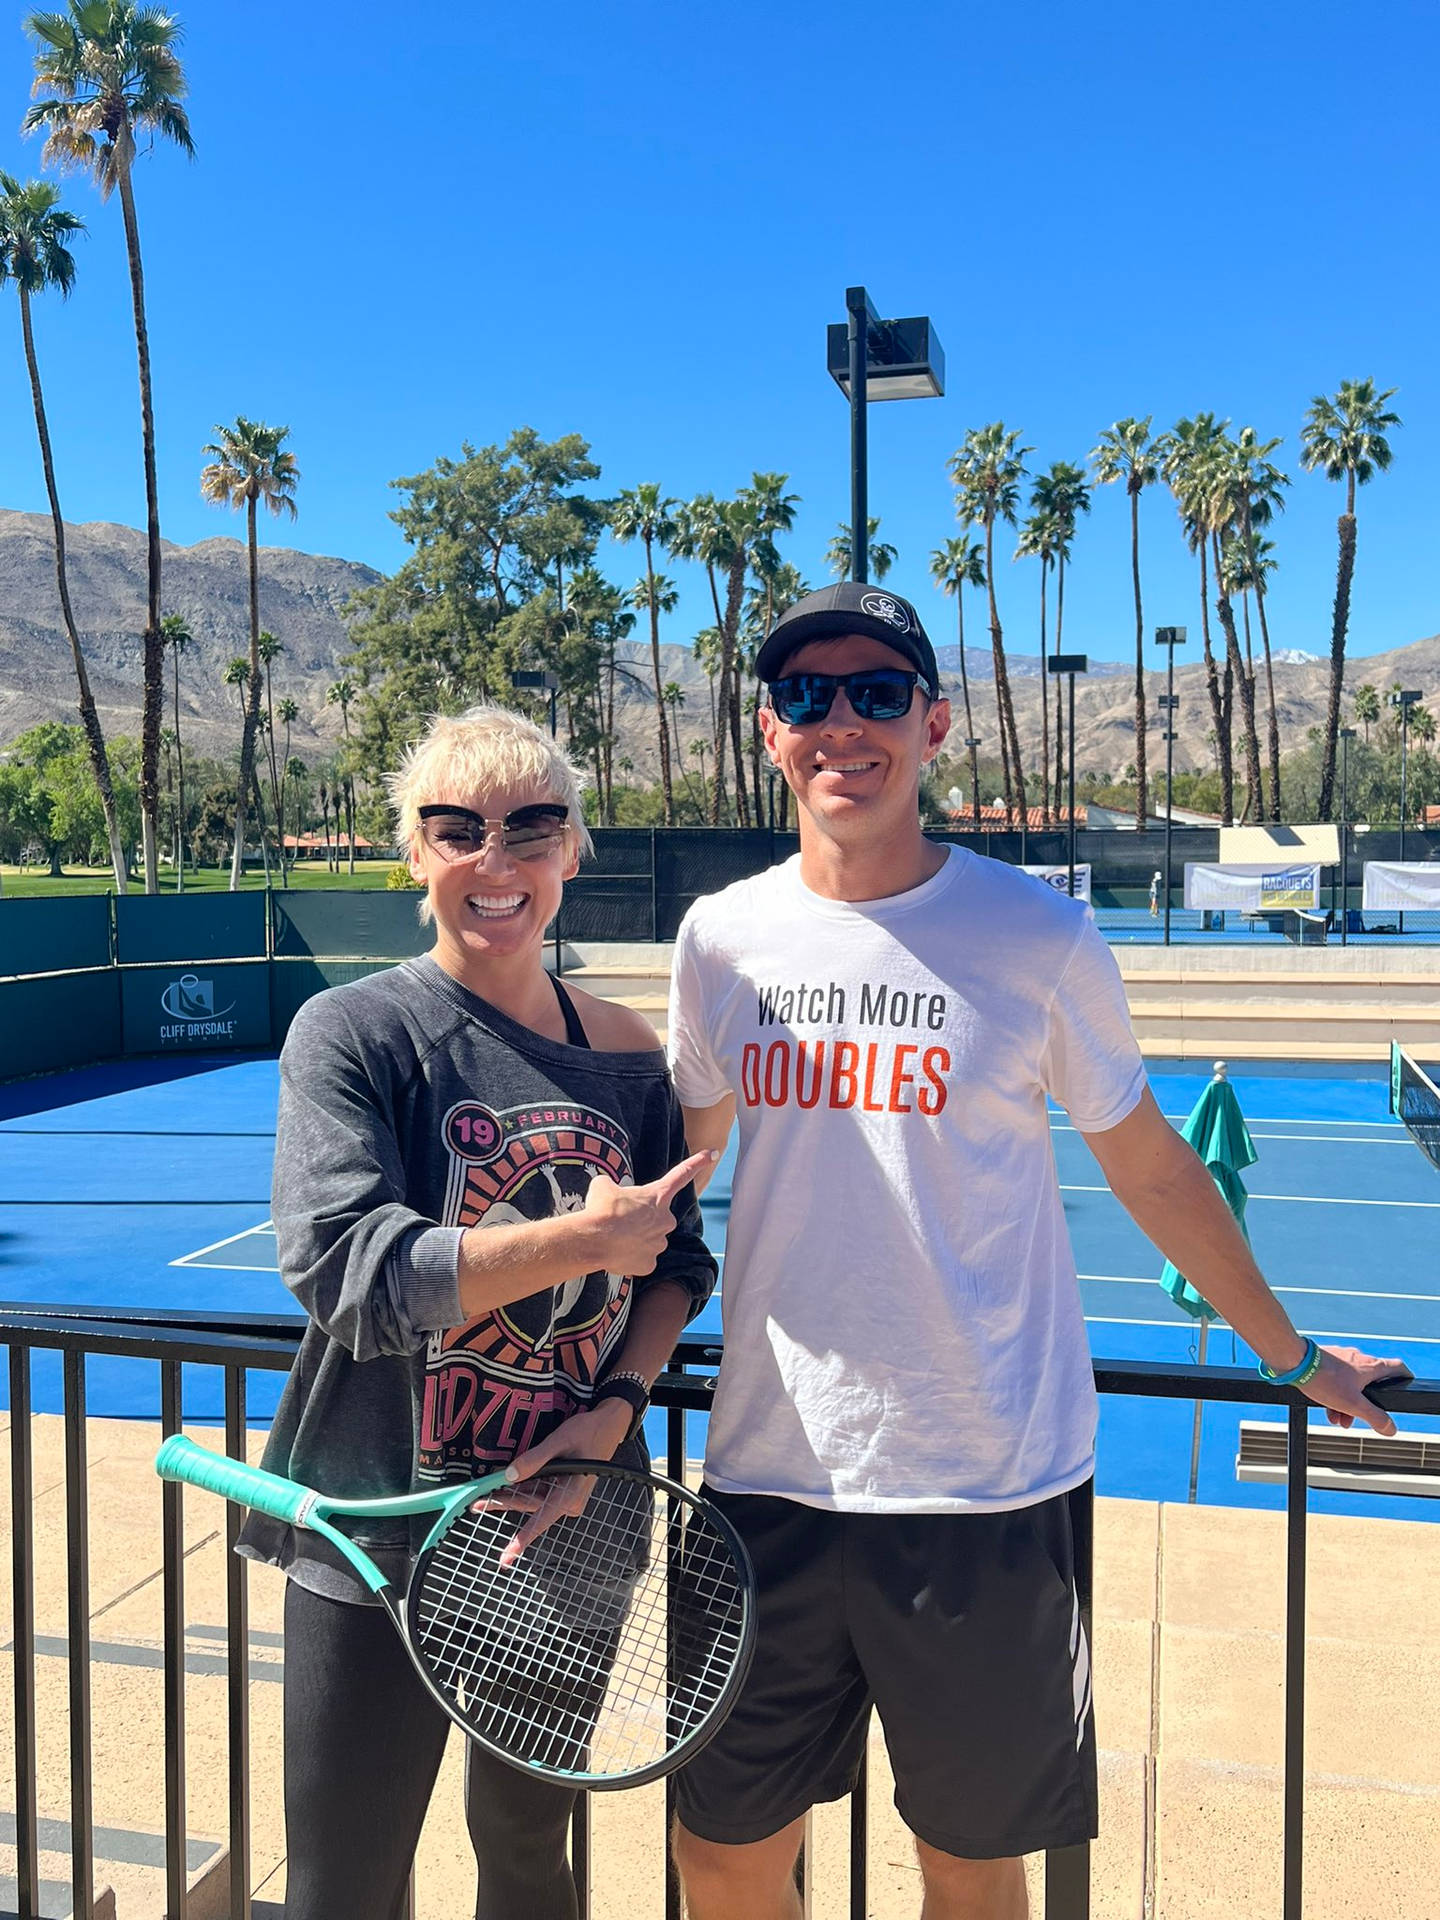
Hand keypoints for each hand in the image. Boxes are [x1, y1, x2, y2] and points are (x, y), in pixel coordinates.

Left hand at [492, 1398, 634, 1563]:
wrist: (609, 1426)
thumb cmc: (588, 1432)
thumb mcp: (560, 1442)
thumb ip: (535, 1459)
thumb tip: (509, 1476)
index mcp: (570, 1495)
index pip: (541, 1520)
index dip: (522, 1539)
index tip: (508, 1556)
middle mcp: (567, 1501)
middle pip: (529, 1506)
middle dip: (503, 1503)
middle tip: (477, 1504)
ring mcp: (565, 1497)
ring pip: (531, 1499)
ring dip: (509, 1496)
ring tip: (483, 1498)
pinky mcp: (562, 1490)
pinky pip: (538, 1492)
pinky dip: (522, 1488)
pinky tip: (504, 1486)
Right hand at [578, 1147, 715, 1278]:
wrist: (594, 1240)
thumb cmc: (601, 1209)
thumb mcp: (604, 1185)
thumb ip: (614, 1188)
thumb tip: (610, 1192)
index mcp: (658, 1196)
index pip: (681, 1174)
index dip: (698, 1162)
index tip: (713, 1153)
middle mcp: (665, 1220)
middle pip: (657, 1218)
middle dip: (641, 1219)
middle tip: (620, 1220)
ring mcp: (659, 1244)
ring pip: (648, 1239)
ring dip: (634, 1238)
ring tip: (614, 1236)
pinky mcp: (650, 1264)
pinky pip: (641, 1259)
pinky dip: (629, 1257)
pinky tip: (616, 1252)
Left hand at [1302, 1346, 1412, 1436]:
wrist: (1294, 1361)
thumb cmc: (1324, 1379)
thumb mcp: (1353, 1404)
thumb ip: (1374, 1417)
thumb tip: (1391, 1428)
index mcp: (1370, 1366)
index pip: (1397, 1368)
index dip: (1405, 1377)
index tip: (1405, 1386)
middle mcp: (1358, 1358)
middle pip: (1371, 1384)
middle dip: (1364, 1404)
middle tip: (1354, 1419)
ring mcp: (1341, 1358)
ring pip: (1351, 1384)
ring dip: (1346, 1403)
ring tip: (1336, 1418)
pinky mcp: (1326, 1359)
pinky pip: (1336, 1379)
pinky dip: (1334, 1394)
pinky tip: (1325, 1407)